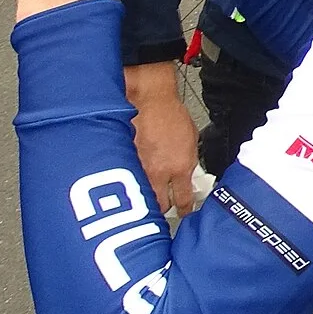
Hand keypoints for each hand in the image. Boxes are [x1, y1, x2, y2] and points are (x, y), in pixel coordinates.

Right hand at [126, 62, 199, 217]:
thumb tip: (187, 176)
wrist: (148, 98)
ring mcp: (137, 169)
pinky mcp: (121, 163)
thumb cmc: (169, 113)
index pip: (184, 200)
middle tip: (162, 212)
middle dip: (161, 212)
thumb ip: (188, 162)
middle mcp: (158, 173)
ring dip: (143, 201)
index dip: (185, 211)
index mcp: (180, 167)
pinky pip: (125, 181)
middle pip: (159, 207)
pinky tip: (127, 184)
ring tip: (144, 202)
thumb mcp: (191, 140)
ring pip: (139, 198)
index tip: (184, 214)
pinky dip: (127, 184)